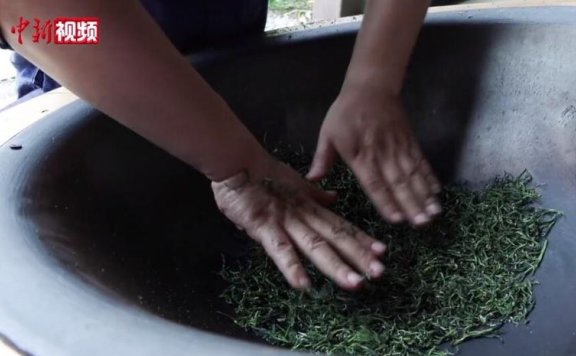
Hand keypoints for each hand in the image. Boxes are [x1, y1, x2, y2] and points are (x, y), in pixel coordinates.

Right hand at [212, 153, 386, 289]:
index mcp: (310, 207)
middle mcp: (303, 216)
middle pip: (335, 238)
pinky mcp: (264, 227)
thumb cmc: (262, 176)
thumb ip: (314, 195)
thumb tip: (334, 198)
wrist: (236, 162)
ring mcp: (285, 222)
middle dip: (358, 256)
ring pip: (315, 246)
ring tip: (355, 283)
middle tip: (380, 273)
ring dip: (336, 265)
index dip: (361, 239)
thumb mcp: (294, 185)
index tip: (381, 252)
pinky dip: (292, 267)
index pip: (340, 225)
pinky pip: (279, 250)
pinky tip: (304, 285)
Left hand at [307, 87, 441, 225]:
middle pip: (398, 182)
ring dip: (424, 194)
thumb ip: (322, 159)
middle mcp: (381, 153)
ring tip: (434, 213)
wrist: (370, 85)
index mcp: (359, 155)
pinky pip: (421, 161)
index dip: (385, 201)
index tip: (396, 219)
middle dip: (411, 204)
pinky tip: (436, 192)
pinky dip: (429, 177)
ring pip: (413, 174)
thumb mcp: (327, 133)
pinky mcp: (409, 140)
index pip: (374, 183)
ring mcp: (398, 147)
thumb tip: (311, 180)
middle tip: (422, 224)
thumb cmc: (345, 112)